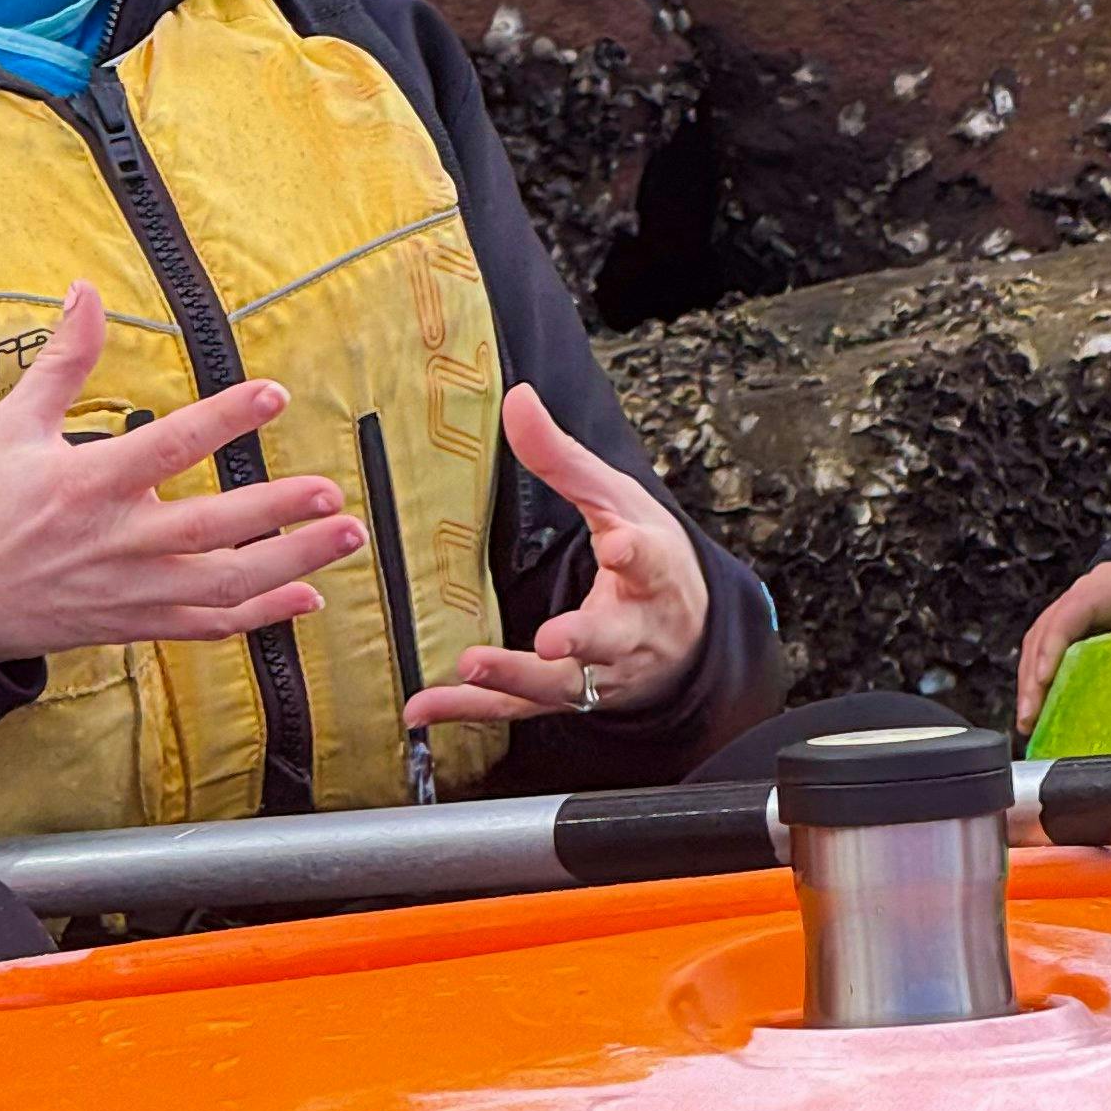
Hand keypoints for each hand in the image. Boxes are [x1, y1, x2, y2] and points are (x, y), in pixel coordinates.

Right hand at [0, 282, 365, 663]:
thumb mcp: (12, 425)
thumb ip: (62, 360)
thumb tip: (85, 292)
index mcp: (86, 485)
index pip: (166, 447)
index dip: (222, 420)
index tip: (272, 394)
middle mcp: (116, 542)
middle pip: (210, 528)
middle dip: (276, 511)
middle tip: (330, 491)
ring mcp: (131, 591)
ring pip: (223, 584)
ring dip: (290, 563)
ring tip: (344, 537)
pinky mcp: (138, 625)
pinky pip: (209, 627)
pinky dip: (261, 616)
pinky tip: (308, 596)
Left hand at [403, 382, 709, 726]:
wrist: (685, 635)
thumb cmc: (648, 559)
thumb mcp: (616, 500)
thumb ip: (563, 457)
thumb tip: (517, 399)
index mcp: (652, 571)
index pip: (649, 560)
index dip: (635, 554)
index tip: (620, 545)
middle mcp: (632, 631)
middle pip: (609, 639)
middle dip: (582, 639)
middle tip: (552, 639)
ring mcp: (600, 672)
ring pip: (563, 685)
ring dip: (517, 679)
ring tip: (472, 668)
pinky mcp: (567, 697)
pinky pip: (518, 709)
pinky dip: (471, 710)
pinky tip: (424, 708)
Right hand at [1013, 560, 1110, 734]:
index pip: (1073, 612)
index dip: (1054, 644)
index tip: (1044, 678)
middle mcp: (1082, 594)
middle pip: (1044, 631)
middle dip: (1032, 675)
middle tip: (1029, 716)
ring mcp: (1069, 608)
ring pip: (1036, 641)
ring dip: (1027, 680)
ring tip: (1027, 721)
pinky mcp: (1066, 625)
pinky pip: (1042, 648)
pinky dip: (1034, 677)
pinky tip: (1035, 707)